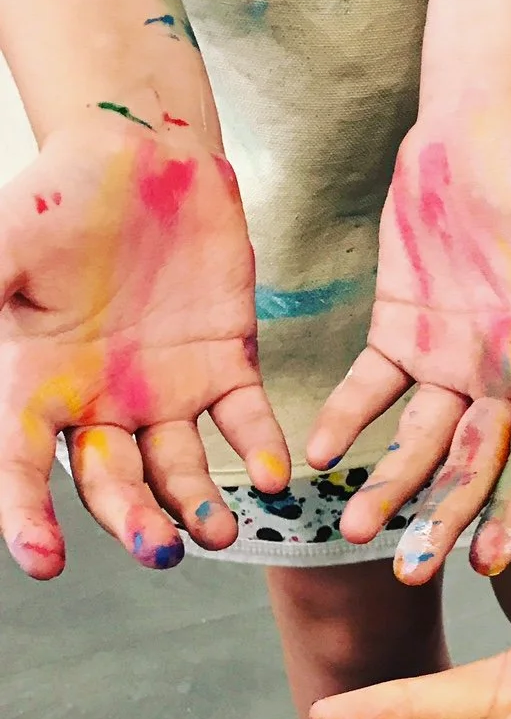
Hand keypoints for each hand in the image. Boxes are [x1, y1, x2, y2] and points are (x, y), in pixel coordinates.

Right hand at [0, 108, 287, 577]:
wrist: (143, 157)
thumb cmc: (61, 198)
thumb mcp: (3, 244)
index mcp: (36, 382)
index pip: (22, 464)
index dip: (28, 515)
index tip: (44, 561)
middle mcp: (102, 402)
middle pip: (115, 482)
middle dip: (135, 522)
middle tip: (161, 552)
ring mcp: (167, 391)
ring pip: (182, 468)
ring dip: (200, 506)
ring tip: (222, 533)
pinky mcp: (227, 367)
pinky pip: (246, 423)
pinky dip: (262, 451)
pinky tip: (275, 476)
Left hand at [307, 106, 510, 583]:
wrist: (486, 126)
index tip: (492, 558)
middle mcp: (504, 376)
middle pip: (473, 463)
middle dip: (444, 516)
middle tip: (414, 569)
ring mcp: (452, 358)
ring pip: (418, 439)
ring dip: (390, 484)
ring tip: (354, 529)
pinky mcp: (402, 329)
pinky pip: (371, 387)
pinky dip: (347, 418)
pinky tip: (318, 453)